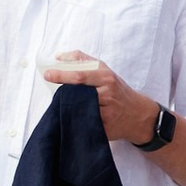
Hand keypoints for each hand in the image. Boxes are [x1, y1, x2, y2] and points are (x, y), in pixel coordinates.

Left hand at [40, 52, 163, 145]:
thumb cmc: (117, 90)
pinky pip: (84, 123)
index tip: (48, 74)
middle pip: (78, 92)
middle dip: (61, 89)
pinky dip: (74, 119)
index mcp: (106, 77)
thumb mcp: (105, 71)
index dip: (62, 75)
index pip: (81, 76)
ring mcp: (106, 113)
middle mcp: (107, 94)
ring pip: (79, 109)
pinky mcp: (104, 128)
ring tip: (59, 101)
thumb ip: (83, 60)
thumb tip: (60, 57)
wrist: (138, 114)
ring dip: (66, 106)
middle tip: (48, 83)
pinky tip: (68, 115)